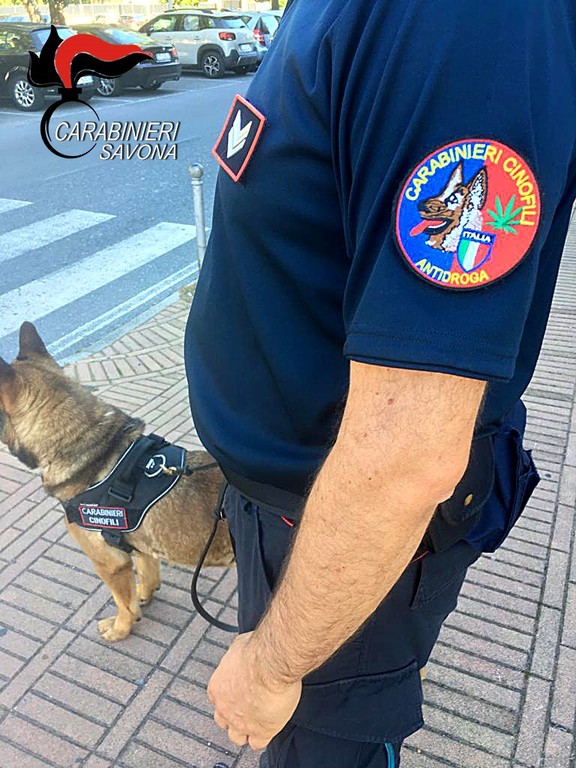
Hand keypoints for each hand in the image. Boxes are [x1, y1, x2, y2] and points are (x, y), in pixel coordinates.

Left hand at [207, 631, 302, 749]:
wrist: (272, 662)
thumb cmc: (258, 651)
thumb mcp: (239, 645)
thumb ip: (236, 654)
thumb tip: (240, 650)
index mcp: (218, 687)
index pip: (217, 699)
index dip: (228, 697)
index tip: (237, 693)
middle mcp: (225, 707)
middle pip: (223, 720)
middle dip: (233, 716)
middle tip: (246, 707)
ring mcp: (241, 722)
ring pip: (236, 737)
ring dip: (244, 730)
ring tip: (255, 721)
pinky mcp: (261, 731)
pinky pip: (257, 744)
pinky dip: (261, 738)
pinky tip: (267, 728)